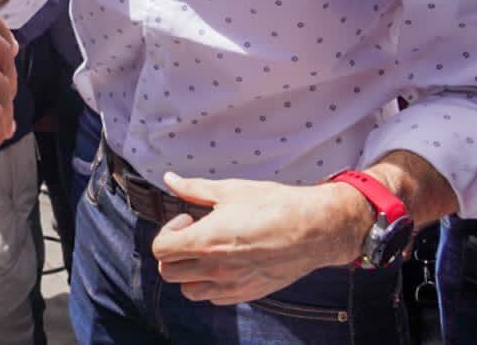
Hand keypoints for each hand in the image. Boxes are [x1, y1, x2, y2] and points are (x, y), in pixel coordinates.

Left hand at [150, 173, 372, 305]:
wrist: (315, 229)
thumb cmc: (274, 205)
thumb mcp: (230, 190)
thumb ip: (193, 188)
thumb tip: (169, 178)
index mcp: (205, 242)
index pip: (161, 249)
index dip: (168, 231)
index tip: (187, 218)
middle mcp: (215, 269)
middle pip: (169, 273)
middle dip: (174, 252)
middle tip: (193, 234)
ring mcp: (232, 285)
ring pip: (190, 291)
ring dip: (189, 272)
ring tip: (207, 251)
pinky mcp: (249, 293)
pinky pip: (215, 298)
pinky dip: (211, 284)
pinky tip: (225, 263)